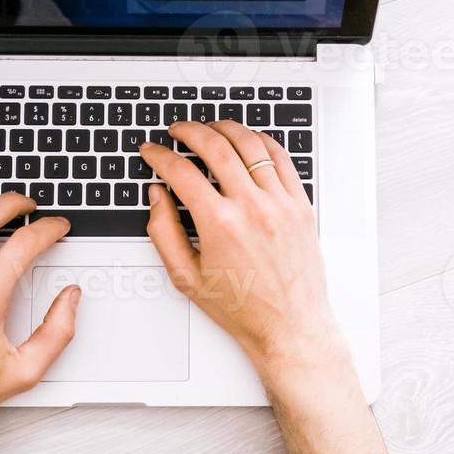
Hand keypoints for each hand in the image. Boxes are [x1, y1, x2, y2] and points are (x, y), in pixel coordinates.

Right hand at [139, 121, 342, 376]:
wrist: (290, 325)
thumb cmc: (243, 307)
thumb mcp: (187, 278)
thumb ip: (164, 232)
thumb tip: (158, 196)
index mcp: (220, 225)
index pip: (181, 172)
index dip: (159, 156)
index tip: (152, 152)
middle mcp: (252, 208)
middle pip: (215, 147)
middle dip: (189, 131)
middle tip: (177, 130)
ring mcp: (280, 203)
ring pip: (251, 145)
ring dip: (226, 128)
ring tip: (211, 127)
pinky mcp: (301, 205)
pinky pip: (282, 159)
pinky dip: (262, 142)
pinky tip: (249, 140)